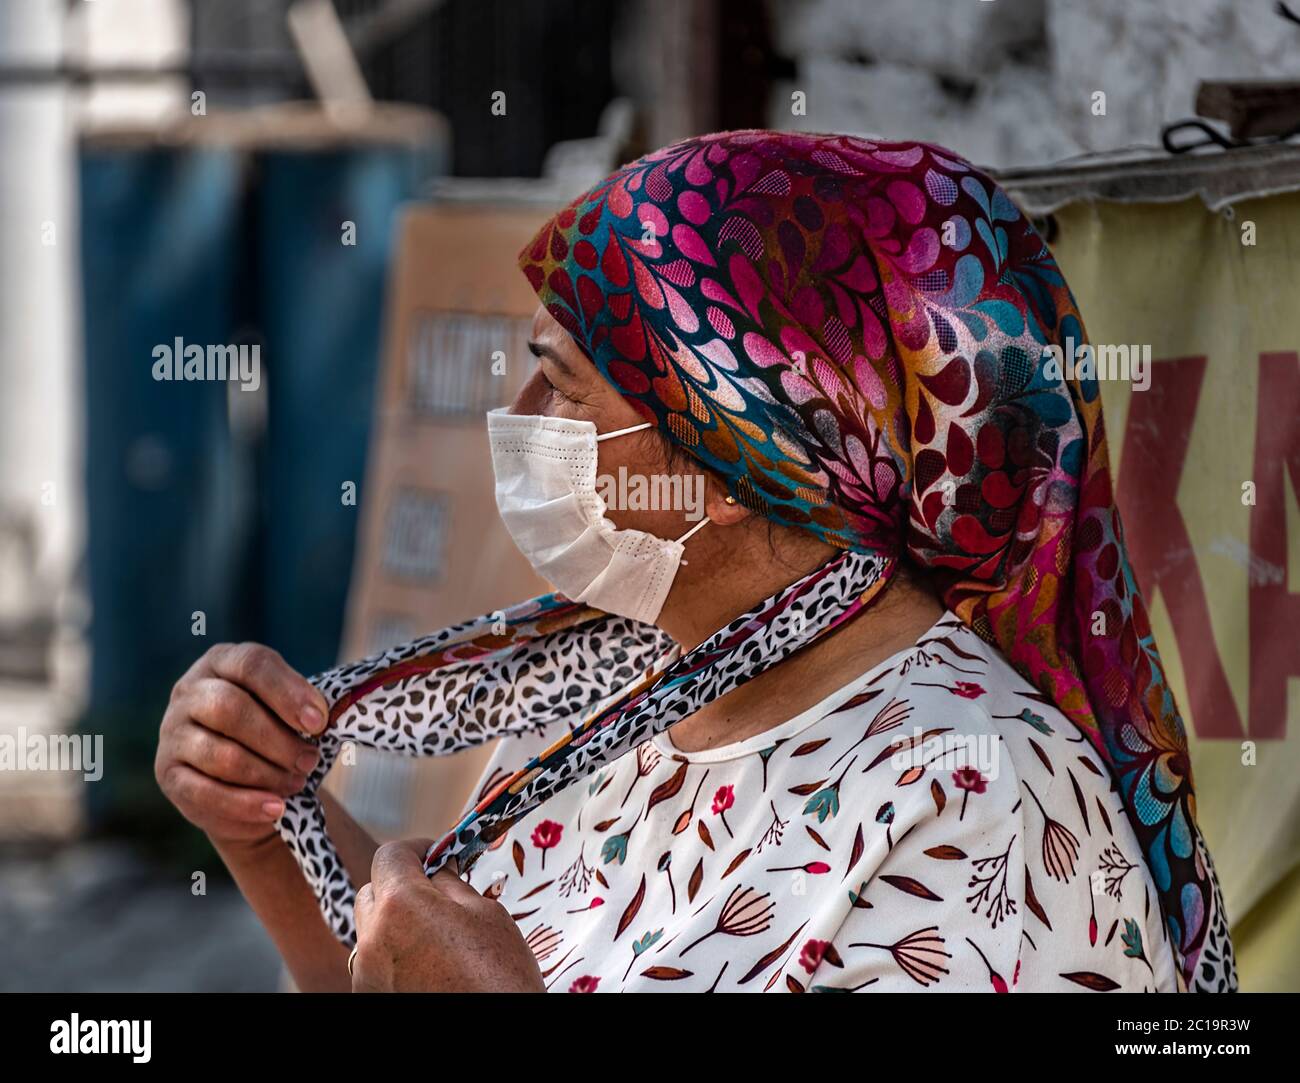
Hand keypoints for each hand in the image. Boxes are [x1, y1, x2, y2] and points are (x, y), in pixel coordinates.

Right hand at [155, 642, 328, 846]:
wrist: (246, 779)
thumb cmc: (274, 732)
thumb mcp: (288, 711)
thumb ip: (302, 709)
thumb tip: (319, 717)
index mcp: (222, 662)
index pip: (252, 664)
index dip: (288, 692)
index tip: (318, 722)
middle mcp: (189, 691)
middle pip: (231, 709)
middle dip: (279, 740)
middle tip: (310, 760)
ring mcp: (172, 732)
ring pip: (222, 755)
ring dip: (267, 774)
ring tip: (297, 783)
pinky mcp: (168, 774)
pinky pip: (205, 792)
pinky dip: (246, 804)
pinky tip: (276, 809)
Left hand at [351, 839, 545, 992]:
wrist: (499, 1035)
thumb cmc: (499, 977)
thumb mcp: (484, 914)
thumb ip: (451, 885)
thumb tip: (439, 868)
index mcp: (401, 906)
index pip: (390, 856)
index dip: (415, 849)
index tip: (436, 855)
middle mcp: (372, 939)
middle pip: (373, 891)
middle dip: (402, 885)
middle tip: (439, 893)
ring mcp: (366, 975)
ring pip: (372, 929)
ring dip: (396, 922)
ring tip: (437, 935)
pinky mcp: (370, 997)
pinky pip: (375, 962)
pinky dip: (395, 954)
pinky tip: (429, 965)